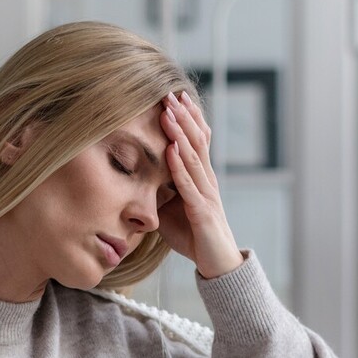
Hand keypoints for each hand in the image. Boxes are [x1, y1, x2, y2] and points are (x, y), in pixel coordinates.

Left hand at [157, 91, 243, 278]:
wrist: (217, 264)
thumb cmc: (193, 236)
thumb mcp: (172, 208)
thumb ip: (161, 189)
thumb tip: (139, 175)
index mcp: (200, 178)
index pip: (196, 141)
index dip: (187, 119)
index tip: (174, 97)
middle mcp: (207, 181)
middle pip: (197, 141)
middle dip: (183, 117)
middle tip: (171, 93)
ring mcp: (206, 195)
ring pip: (193, 158)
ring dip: (180, 134)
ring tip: (169, 112)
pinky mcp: (202, 212)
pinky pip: (189, 186)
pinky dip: (179, 166)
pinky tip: (171, 150)